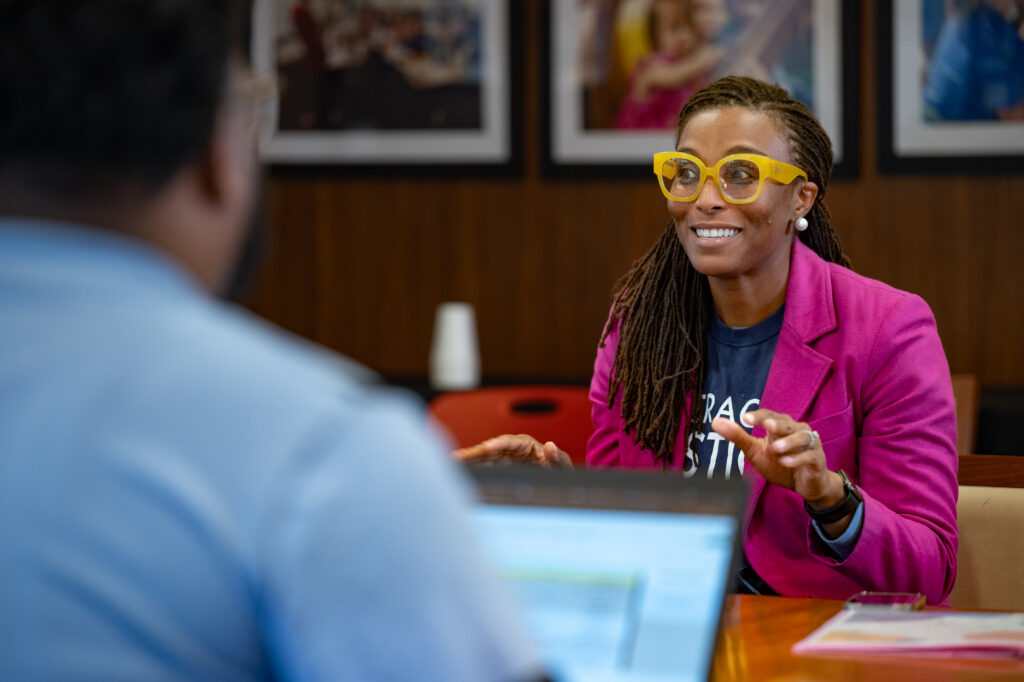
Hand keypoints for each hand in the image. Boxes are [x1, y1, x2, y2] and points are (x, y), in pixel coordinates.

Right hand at [454, 434, 573, 468]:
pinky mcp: (499, 468)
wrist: (556, 479)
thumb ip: (558, 458)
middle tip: (457, 457)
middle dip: (474, 453)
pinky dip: (473, 468)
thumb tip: (550, 446)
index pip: (509, 442)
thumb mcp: (563, 465)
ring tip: (450, 462)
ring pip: (483, 458)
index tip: (487, 447)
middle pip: (490, 449)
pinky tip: (458, 470)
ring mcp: (503, 458)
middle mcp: (511, 449)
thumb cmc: (558, 468)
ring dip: (468, 460)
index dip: (498, 444)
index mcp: (526, 444)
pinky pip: (484, 467)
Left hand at [711, 409, 842, 507]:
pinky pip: (810, 456)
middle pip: (787, 423)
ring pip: (802, 437)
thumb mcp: (755, 451)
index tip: (745, 418)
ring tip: (774, 449)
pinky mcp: (817, 460)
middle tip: (767, 426)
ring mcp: (809, 445)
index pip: (770, 415)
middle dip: (777, 424)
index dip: (759, 416)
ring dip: (788, 442)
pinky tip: (785, 462)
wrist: (805, 484)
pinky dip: (797, 458)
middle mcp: (796, 431)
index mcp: (780, 427)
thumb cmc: (779, 463)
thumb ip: (738, 436)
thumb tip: (715, 421)